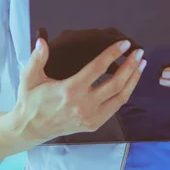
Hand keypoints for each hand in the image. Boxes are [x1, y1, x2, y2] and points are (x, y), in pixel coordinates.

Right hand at [10, 37, 146, 144]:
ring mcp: (90, 117)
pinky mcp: (93, 124)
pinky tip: (130, 81)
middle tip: (139, 52)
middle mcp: (83, 105)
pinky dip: (125, 93)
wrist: (30, 129)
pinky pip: (115, 107)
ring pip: (120, 97)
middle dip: (130, 66)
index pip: (98, 68)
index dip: (113, 54)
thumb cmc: (31, 100)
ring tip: (141, 65)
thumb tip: (42, 41)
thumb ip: (37, 58)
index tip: (125, 44)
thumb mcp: (29, 77)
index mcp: (70, 90)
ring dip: (133, 80)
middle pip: (116, 83)